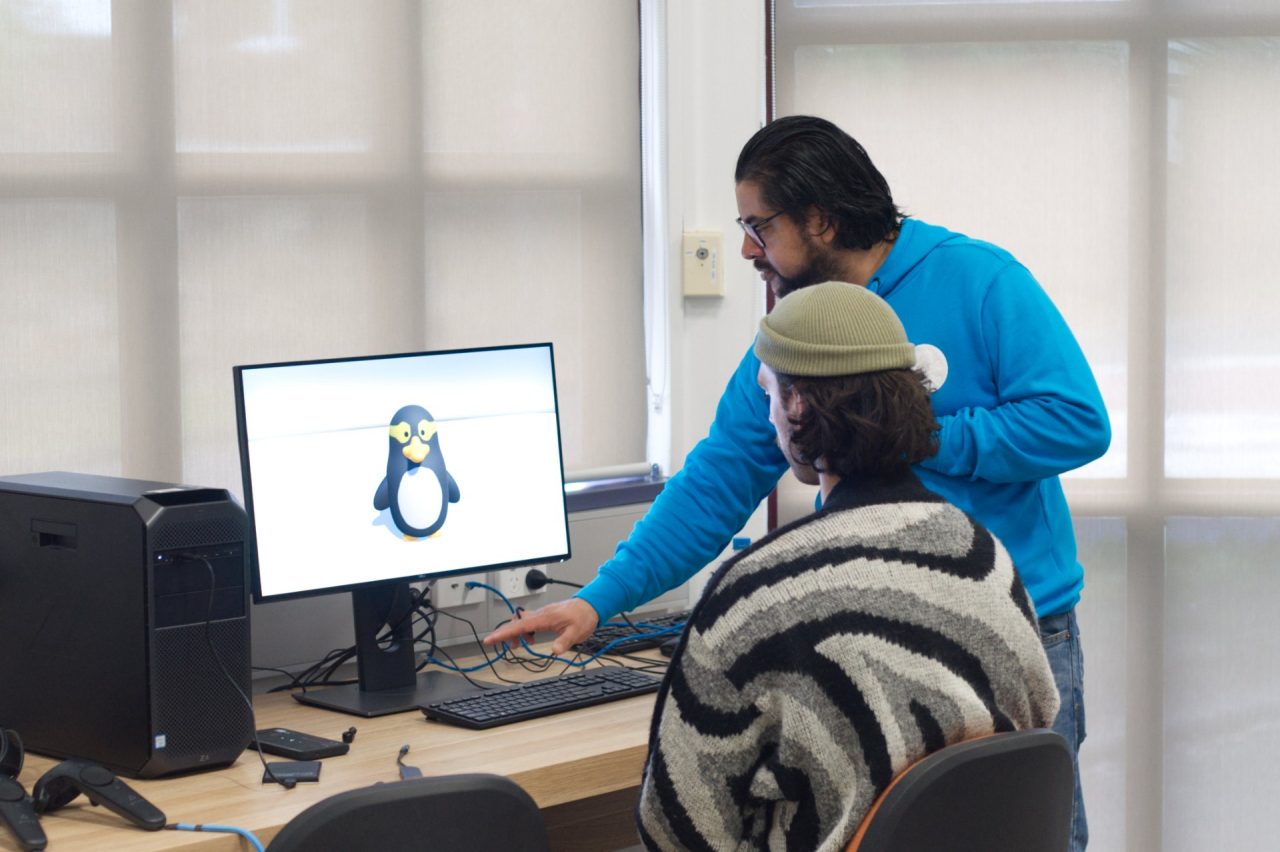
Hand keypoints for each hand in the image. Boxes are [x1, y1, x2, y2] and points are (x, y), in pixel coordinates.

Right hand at [483, 598, 599, 656]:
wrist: (590, 606)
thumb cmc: (583, 617)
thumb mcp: (577, 632)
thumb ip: (565, 641)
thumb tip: (555, 651)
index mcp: (545, 618)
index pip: (519, 625)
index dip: (504, 633)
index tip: (490, 639)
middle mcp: (541, 614)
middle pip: (516, 622)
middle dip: (506, 634)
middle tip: (503, 646)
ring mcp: (542, 614)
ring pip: (521, 622)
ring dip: (517, 633)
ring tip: (520, 645)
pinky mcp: (545, 616)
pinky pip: (529, 622)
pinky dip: (525, 631)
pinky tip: (531, 639)